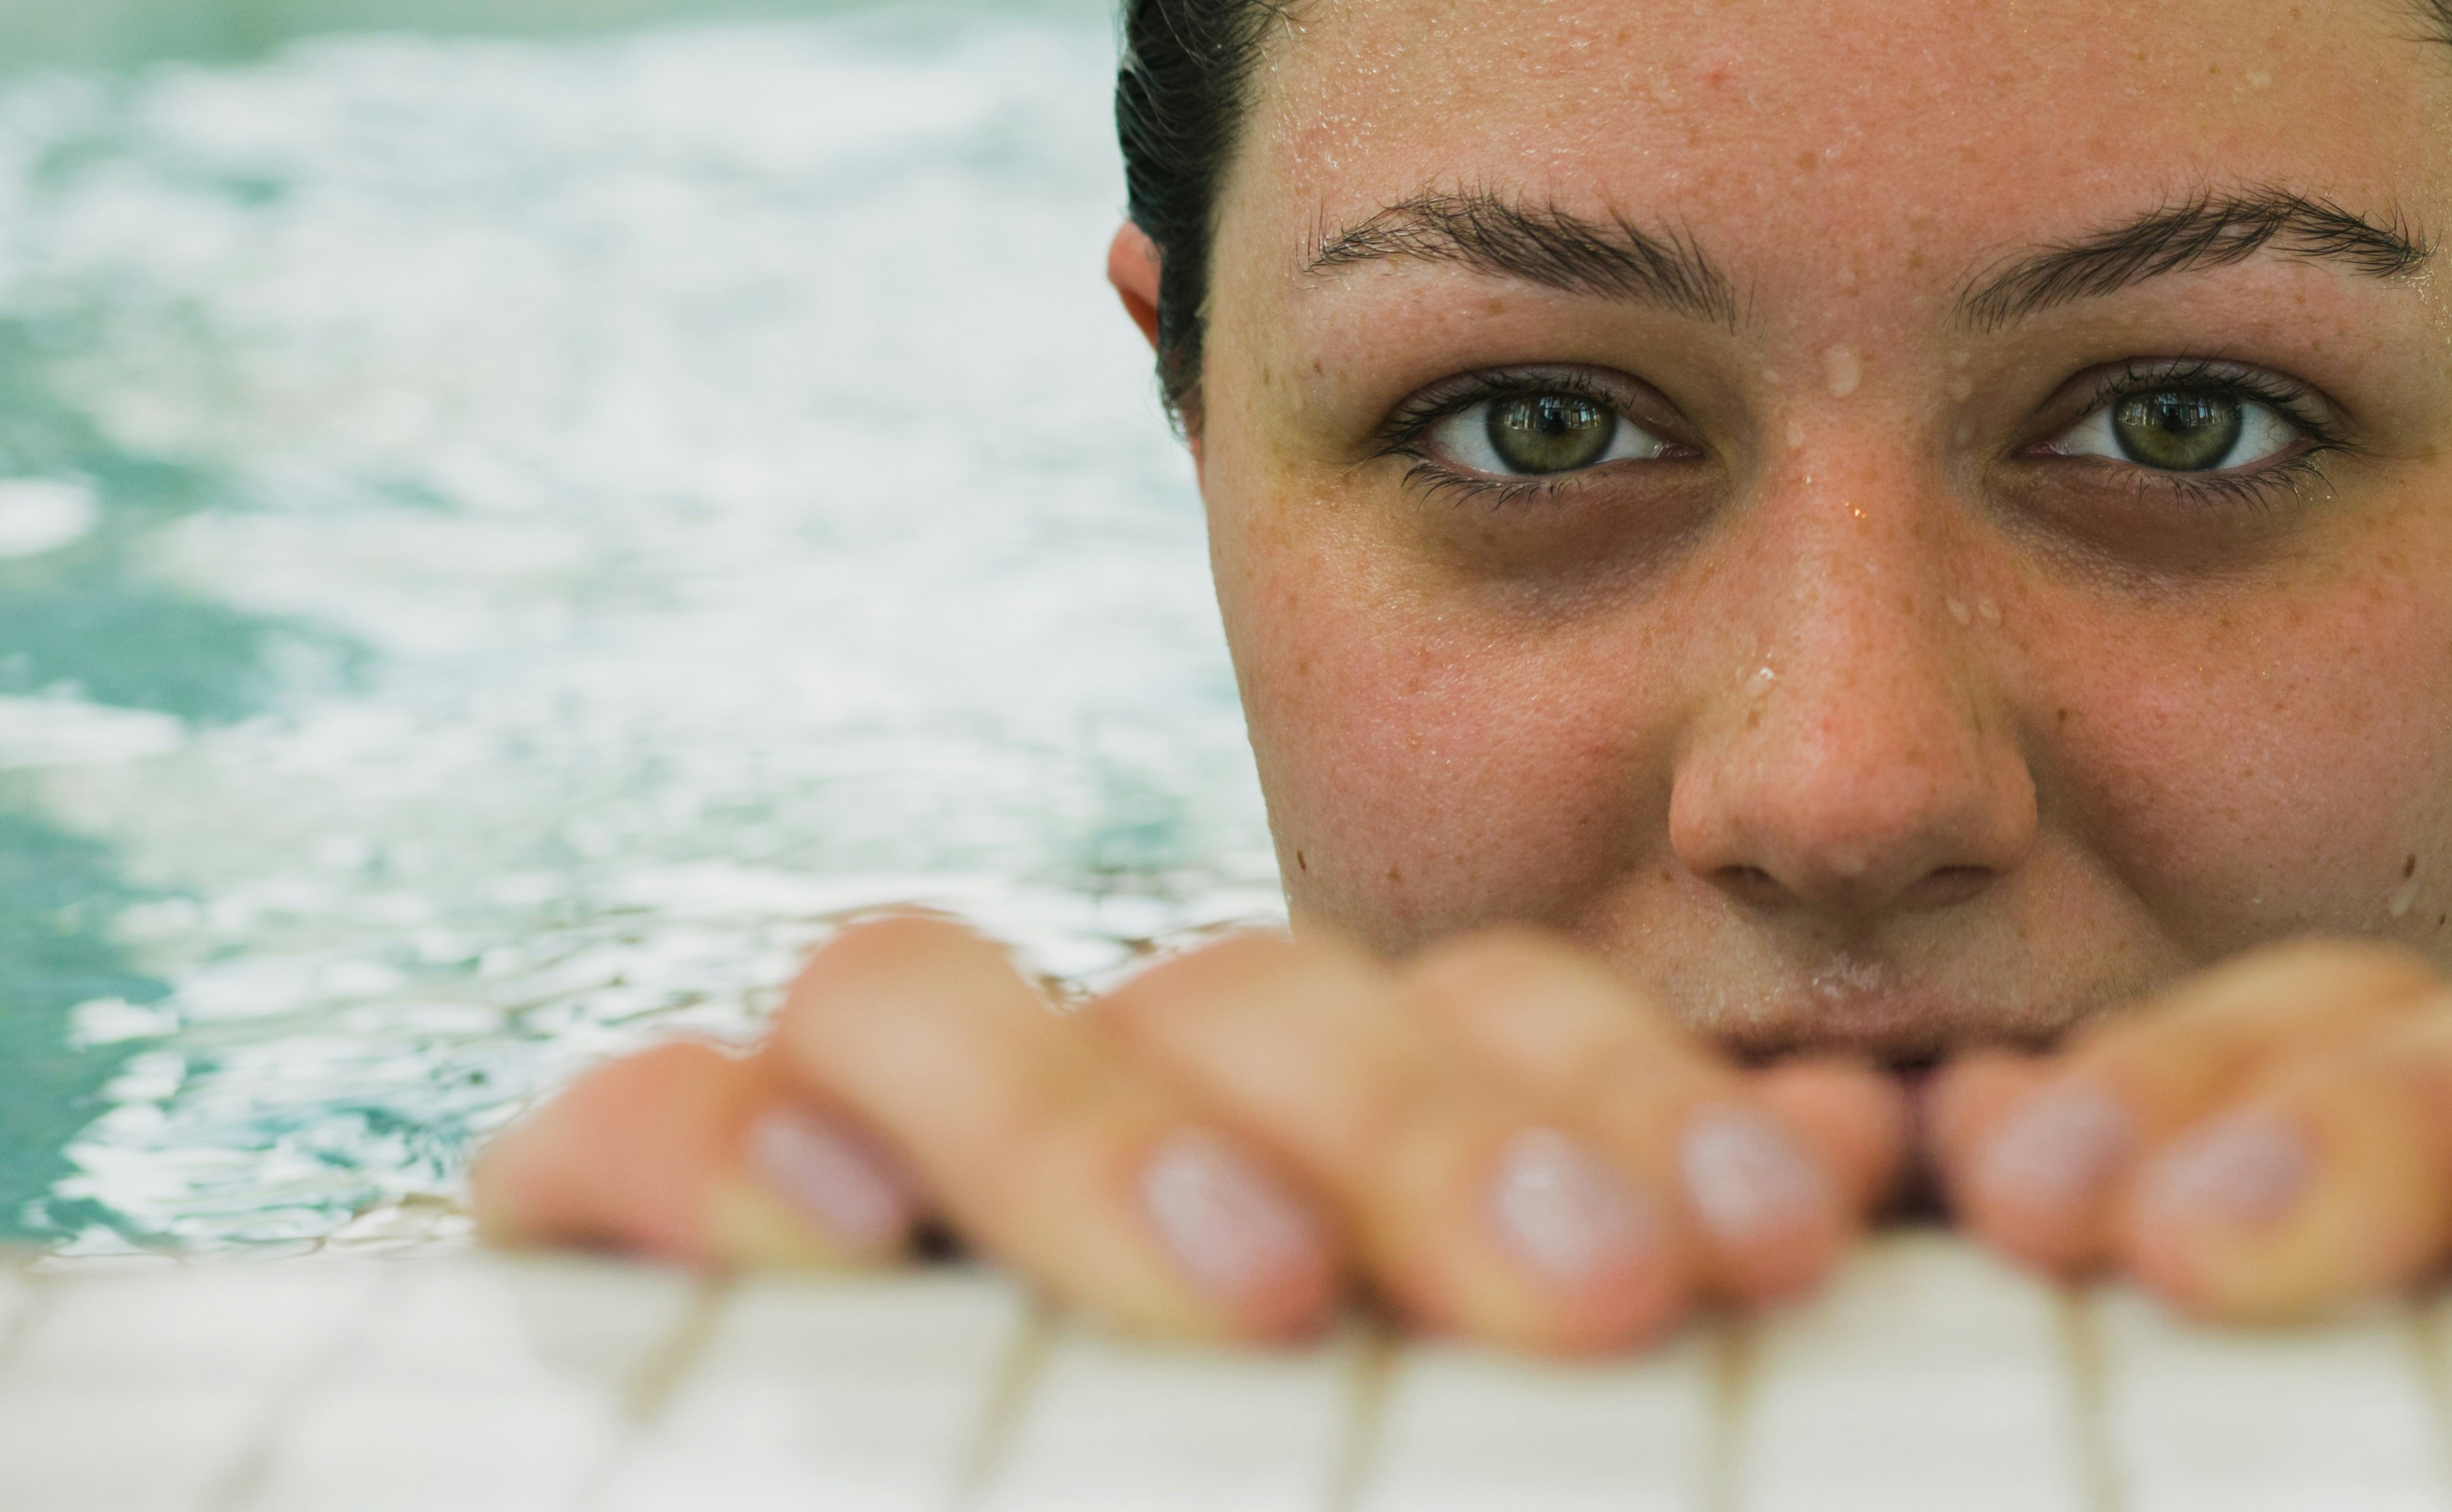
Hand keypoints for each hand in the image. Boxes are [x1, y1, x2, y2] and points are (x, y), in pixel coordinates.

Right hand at [469, 914, 1901, 1351]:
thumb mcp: (1498, 1466)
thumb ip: (1626, 1292)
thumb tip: (1841, 1164)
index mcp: (1307, 1161)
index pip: (1467, 1013)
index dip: (1626, 1089)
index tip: (1786, 1234)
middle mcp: (1083, 1129)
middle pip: (1237, 991)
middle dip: (1429, 1117)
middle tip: (1604, 1288)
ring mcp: (839, 1171)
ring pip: (923, 987)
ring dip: (1096, 1121)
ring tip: (1257, 1301)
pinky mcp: (610, 1256)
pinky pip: (625, 1127)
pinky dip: (708, 1150)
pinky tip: (841, 1252)